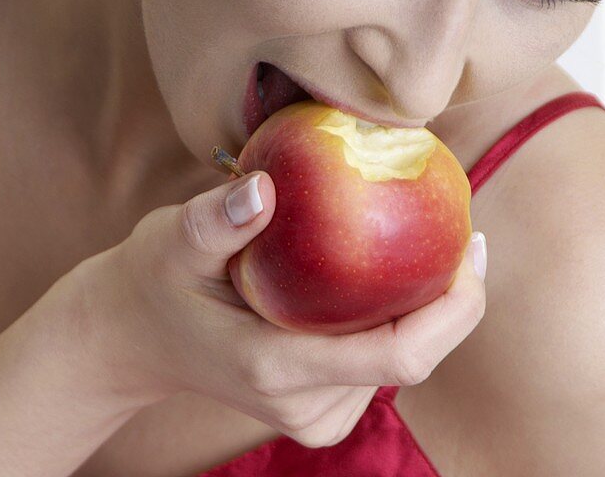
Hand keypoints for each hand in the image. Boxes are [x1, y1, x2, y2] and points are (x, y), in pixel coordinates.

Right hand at [79, 170, 486, 448]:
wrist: (132, 339)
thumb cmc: (155, 280)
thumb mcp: (171, 241)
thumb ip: (213, 220)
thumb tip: (264, 188)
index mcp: (276, 366)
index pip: (398, 355)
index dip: (454, 309)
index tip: (472, 245)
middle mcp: (303, 404)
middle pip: (415, 360)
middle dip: (453, 301)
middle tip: (463, 228)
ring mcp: (313, 416)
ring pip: (404, 363)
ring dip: (425, 307)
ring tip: (423, 241)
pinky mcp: (320, 412)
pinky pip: (382, 364)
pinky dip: (398, 320)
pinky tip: (391, 275)